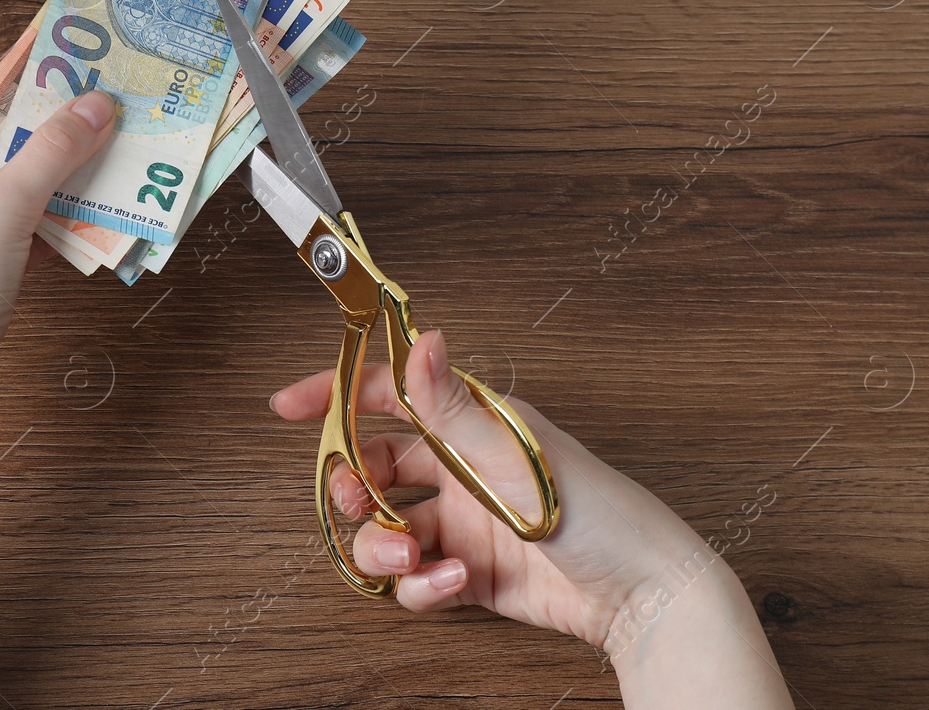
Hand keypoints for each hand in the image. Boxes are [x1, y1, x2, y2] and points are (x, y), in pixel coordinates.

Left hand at [0, 89, 114, 413]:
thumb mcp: (4, 207)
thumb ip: (52, 153)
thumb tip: (96, 106)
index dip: (28, 99)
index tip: (78, 82)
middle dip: (49, 146)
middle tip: (103, 122)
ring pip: (8, 197)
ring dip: (56, 187)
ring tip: (107, 164)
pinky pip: (13, 233)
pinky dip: (49, 226)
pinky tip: (90, 218)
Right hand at [271, 331, 793, 706]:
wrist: (641, 593)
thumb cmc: (593, 510)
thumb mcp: (510, 453)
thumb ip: (450, 405)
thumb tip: (422, 336)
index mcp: (471, 422)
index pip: (387, 395)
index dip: (335, 396)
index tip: (287, 406)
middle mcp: (461, 467)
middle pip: (374, 467)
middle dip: (352, 486)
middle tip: (355, 500)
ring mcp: (464, 521)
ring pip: (387, 528)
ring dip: (382, 545)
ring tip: (409, 555)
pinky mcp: (470, 573)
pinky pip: (416, 577)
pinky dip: (420, 585)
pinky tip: (447, 582)